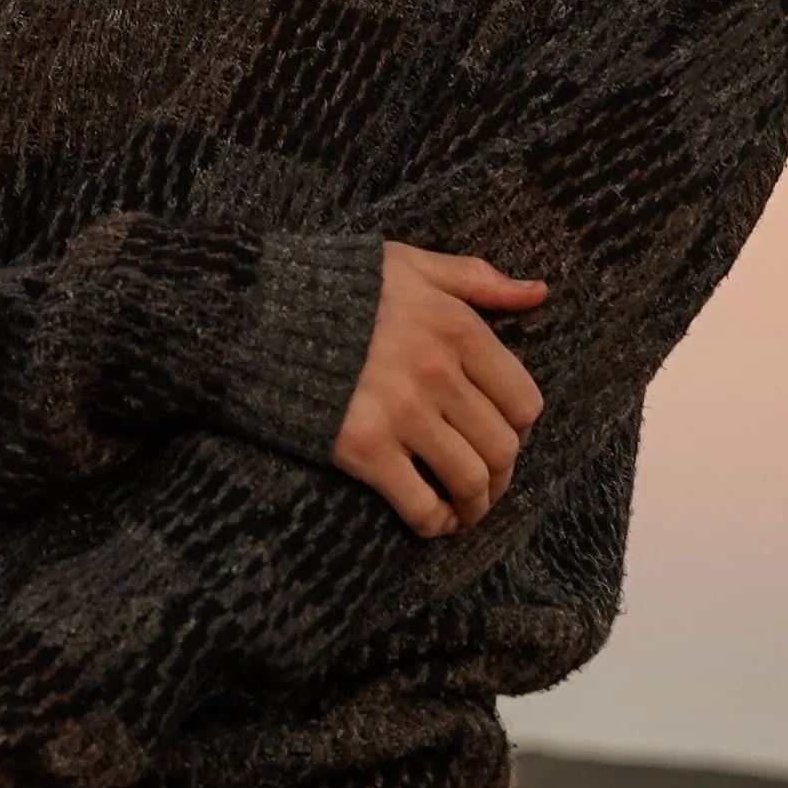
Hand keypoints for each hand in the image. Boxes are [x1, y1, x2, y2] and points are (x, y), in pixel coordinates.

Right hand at [332, 243, 547, 536]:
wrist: (250, 312)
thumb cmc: (332, 286)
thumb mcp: (408, 264)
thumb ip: (475, 279)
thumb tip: (537, 293)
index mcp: (456, 326)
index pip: (522, 401)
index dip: (517, 430)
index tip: (498, 438)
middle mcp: (437, 371)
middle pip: (502, 448)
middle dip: (500, 477)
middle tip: (482, 487)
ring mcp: (401, 412)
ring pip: (470, 480)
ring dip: (473, 507)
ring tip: (461, 511)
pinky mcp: (364, 448)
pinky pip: (420, 503)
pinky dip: (433, 523)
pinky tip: (429, 521)